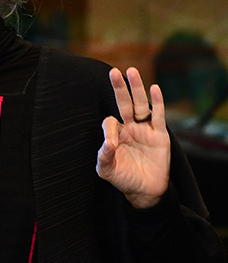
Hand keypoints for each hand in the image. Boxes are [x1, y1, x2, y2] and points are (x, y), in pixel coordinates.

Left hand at [96, 67, 170, 208]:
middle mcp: (130, 128)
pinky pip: (159, 116)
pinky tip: (154, 88)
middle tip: (114, 71)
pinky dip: (157, 102)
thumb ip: (104, 157)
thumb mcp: (106, 170)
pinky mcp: (160, 135)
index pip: (110, 122)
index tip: (113, 146)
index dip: (110, 131)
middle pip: (124, 104)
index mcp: (115, 134)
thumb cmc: (122, 178)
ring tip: (132, 71)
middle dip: (119, 88)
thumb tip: (109, 144)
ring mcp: (145, 130)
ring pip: (141, 105)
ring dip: (136, 89)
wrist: (144, 190)